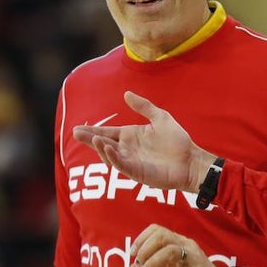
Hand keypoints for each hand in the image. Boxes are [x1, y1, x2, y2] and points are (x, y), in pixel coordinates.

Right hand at [71, 91, 215, 191]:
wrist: (191, 160)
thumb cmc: (178, 140)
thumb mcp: (160, 117)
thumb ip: (144, 107)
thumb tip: (126, 94)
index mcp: (130, 136)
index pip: (107, 133)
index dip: (93, 131)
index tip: (78, 128)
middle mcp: (128, 149)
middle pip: (103, 144)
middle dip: (89, 139)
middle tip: (75, 133)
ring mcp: (131, 162)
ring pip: (110, 155)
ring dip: (100, 147)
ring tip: (92, 138)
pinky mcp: (137, 172)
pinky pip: (122, 165)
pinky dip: (113, 157)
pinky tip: (107, 148)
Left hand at [129, 224, 238, 266]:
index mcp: (179, 242)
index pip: (158, 229)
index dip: (142, 239)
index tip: (132, 253)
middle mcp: (187, 246)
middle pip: (163, 236)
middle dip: (145, 248)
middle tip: (138, 263)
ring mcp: (194, 259)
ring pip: (170, 251)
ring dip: (152, 261)